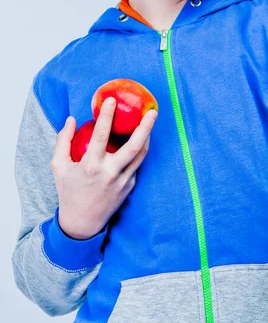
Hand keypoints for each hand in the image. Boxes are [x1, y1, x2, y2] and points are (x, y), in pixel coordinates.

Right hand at [51, 97, 157, 239]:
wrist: (82, 222)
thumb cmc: (68, 191)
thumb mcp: (59, 166)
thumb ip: (63, 141)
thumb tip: (71, 119)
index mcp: (91, 166)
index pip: (101, 135)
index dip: (107, 115)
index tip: (111, 100)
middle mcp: (110, 173)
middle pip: (134, 147)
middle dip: (145, 127)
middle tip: (152, 111)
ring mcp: (123, 181)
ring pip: (141, 155)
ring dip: (148, 136)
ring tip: (150, 121)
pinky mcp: (130, 186)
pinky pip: (136, 164)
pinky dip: (139, 151)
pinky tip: (140, 139)